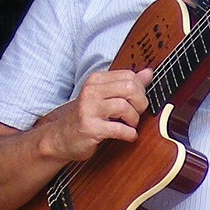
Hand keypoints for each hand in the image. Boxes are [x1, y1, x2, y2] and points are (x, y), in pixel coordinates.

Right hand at [36, 68, 150, 160]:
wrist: (61, 137)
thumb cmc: (87, 116)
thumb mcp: (104, 96)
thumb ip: (126, 84)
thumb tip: (149, 73)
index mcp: (96, 80)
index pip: (130, 76)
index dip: (141, 90)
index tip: (137, 102)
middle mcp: (91, 91)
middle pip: (130, 88)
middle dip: (140, 103)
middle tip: (137, 114)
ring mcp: (89, 109)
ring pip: (125, 107)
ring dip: (134, 120)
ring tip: (130, 125)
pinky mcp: (90, 128)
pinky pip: (119, 129)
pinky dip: (130, 134)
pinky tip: (128, 136)